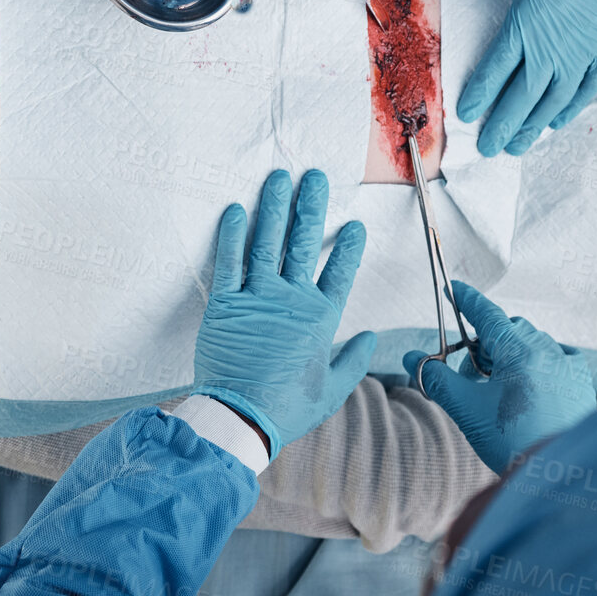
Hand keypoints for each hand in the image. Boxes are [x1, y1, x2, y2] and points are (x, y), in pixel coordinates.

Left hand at [194, 168, 376, 453]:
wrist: (242, 419)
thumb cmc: (287, 409)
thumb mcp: (331, 390)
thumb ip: (353, 360)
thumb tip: (372, 337)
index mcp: (321, 320)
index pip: (341, 272)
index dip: (349, 247)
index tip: (355, 224)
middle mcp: (292, 300)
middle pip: (305, 243)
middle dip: (311, 206)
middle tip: (314, 176)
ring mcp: (258, 298)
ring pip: (269, 242)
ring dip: (274, 207)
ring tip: (279, 177)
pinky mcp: (225, 304)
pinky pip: (229, 262)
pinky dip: (233, 235)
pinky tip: (237, 209)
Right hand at [408, 281, 595, 473]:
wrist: (556, 475)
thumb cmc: (512, 441)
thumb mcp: (465, 408)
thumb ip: (436, 379)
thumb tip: (412, 358)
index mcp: (517, 351)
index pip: (487, 314)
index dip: (467, 300)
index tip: (454, 289)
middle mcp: (546, 350)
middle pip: (507, 330)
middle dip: (485, 343)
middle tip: (470, 374)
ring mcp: (568, 366)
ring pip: (532, 342)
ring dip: (510, 354)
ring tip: (497, 387)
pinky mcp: (582, 383)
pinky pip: (558, 357)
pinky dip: (540, 361)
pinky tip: (532, 381)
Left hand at [452, 0, 596, 155]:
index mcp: (527, 18)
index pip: (495, 67)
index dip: (479, 94)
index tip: (465, 116)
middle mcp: (555, 44)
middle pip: (522, 95)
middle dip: (502, 124)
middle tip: (486, 150)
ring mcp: (586, 51)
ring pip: (554, 100)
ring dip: (533, 126)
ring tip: (515, 148)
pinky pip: (588, 89)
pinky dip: (570, 109)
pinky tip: (557, 123)